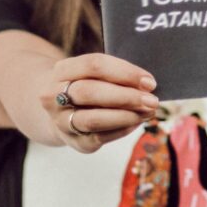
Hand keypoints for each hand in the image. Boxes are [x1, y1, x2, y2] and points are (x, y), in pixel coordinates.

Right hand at [42, 52, 158, 152]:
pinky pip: (99, 137)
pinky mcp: (72, 141)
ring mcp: (61, 120)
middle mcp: (54, 96)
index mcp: (61, 71)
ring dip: (125, 116)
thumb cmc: (86, 85)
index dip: (124, 72)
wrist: (60, 111)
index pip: (93, 65)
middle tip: (152, 100)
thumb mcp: (91, 74)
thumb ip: (115, 75)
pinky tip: (136, 123)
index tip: (149, 81)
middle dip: (126, 96)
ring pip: (93, 119)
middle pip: (90, 92)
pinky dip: (121, 130)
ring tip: (147, 113)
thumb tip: (146, 85)